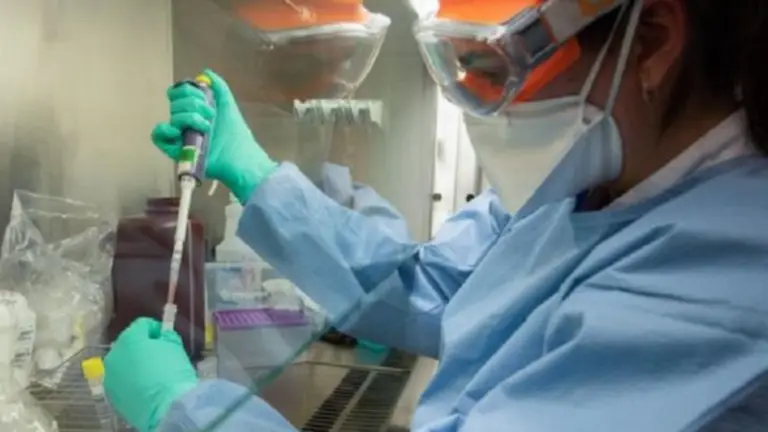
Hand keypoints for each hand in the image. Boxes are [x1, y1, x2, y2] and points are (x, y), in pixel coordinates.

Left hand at [104, 318, 197, 431]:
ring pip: (122, 363)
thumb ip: (166, 336)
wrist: (166, 406)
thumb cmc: (172, 372)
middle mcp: (113, 355)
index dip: (155, 328)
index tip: (165, 336)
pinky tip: (145, 387)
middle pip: (128, 343)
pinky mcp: (111, 394)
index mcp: (129, 339)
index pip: (141, 325)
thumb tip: (162, 336)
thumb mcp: (175, 347)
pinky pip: (121, 380)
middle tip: (158, 354)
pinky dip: (131, 380)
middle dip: (141, 346)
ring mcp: (110, 376)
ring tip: (151, 373)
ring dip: (134, 364)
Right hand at [151, 69, 278, 202]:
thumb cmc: (235, 133)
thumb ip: (219, 87)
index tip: (202, 96)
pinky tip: (177, 131)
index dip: (187, 90)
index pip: (179, 93)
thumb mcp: (228, 105)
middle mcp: (185, 121)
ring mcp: (180, 136)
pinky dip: (164, 130)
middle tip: (210, 113)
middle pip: (175, 103)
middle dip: (193, 104)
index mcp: (195, 110)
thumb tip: (205, 72)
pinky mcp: (176, 150)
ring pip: (172, 116)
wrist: (239, 156)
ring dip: (190, 117)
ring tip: (207, 127)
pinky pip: (158, 136)